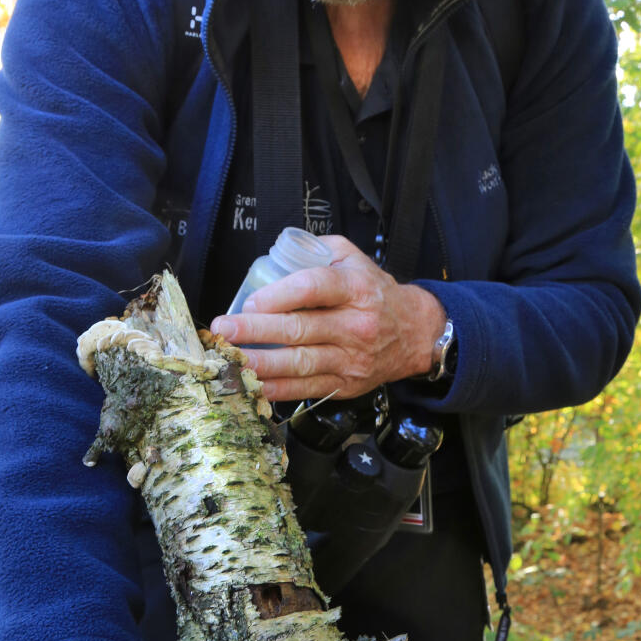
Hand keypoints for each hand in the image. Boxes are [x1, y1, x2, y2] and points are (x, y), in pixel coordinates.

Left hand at [210, 236, 446, 401]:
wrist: (415, 333)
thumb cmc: (376, 294)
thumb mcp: (355, 259)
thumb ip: (318, 250)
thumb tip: (278, 254)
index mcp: (356, 289)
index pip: (313, 288)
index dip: (279, 295)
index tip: (250, 301)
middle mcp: (356, 325)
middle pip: (300, 329)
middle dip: (256, 331)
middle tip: (225, 330)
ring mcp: (351, 358)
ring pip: (301, 363)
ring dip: (262, 363)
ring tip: (232, 359)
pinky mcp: (346, 384)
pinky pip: (308, 389)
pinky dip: (278, 389)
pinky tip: (255, 385)